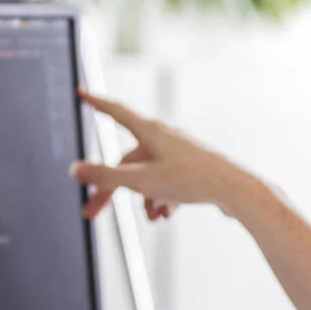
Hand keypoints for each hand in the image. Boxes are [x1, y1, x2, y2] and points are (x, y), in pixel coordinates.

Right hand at [72, 90, 252, 220]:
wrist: (235, 191)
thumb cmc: (191, 180)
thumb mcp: (140, 182)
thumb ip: (105, 177)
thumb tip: (75, 170)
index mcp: (150, 131)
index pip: (116, 112)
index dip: (96, 103)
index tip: (82, 92)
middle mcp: (164, 138)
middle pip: (126, 160)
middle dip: (110, 188)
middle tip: (91, 212)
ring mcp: (178, 153)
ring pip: (147, 175)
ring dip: (143, 199)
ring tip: (153, 217)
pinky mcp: (191, 169)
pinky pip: (166, 183)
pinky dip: (161, 199)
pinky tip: (167, 215)